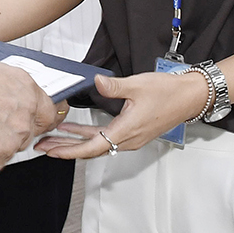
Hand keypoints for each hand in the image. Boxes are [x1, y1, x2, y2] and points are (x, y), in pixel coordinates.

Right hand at [0, 57, 61, 174]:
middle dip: (12, 133)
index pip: (50, 110)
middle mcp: (26, 112)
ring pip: (10, 149)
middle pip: (29, 133)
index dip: (43, 119)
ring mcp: (14, 137)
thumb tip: (2, 96)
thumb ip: (5, 88)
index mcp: (25, 87)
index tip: (42, 123)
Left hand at [38, 71, 209, 159]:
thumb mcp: (138, 85)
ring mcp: (131, 138)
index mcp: (127, 131)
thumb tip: (96, 83)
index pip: (92, 147)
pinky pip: (105, 138)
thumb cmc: (169, 92)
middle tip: (43, 147)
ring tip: (53, 138)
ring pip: (97, 144)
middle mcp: (128, 139)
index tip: (52, 150)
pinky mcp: (133, 132)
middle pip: (90, 150)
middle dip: (65, 149)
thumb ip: (114, 86)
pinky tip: (75, 129)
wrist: (190, 96)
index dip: (70, 150)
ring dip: (75, 142)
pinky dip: (87, 135)